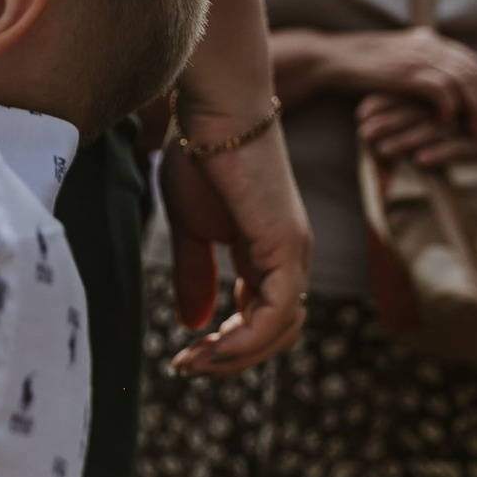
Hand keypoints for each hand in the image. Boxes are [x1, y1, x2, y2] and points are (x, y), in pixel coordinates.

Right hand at [158, 127, 310, 375]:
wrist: (214, 110)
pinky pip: (277, 313)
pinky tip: (208, 344)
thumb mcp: (190, 226)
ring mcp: (292, 254)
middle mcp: (290, 259)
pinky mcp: (285, 247)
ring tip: (192, 361)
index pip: (263, 319)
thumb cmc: (200, 153)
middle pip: (277, 334)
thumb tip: (193, 324)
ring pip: (282, 331)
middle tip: (187, 367)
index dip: (228, 344)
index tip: (184, 355)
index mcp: (268, 253)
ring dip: (236, 355)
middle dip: (232, 359)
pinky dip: (246, 338)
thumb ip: (194, 274)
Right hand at [325, 28, 476, 128]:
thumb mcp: (395, 58)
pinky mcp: (408, 71)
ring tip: (476, 129)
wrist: (332, 58)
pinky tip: (449, 121)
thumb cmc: (359, 64)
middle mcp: (429, 44)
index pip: (470, 59)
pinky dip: (450, 106)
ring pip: (464, 80)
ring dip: (474, 107)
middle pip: (474, 69)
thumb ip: (417, 63)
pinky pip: (442, 89)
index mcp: (428, 39)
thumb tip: (435, 81)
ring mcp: (419, 56)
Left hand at [356, 65, 476, 165]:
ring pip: (433, 131)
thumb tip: (382, 101)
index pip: (408, 96)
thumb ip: (420, 94)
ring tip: (383, 149)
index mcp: (441, 92)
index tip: (360, 113)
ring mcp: (467, 124)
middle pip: (415, 113)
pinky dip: (440, 154)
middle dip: (388, 123)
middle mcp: (451, 106)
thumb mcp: (449, 92)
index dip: (384, 103)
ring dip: (407, 140)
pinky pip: (459, 148)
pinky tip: (421, 161)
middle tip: (363, 132)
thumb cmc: (475, 101)